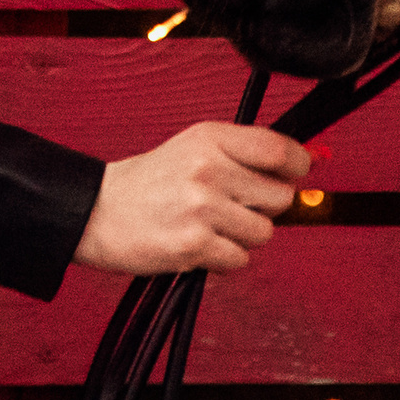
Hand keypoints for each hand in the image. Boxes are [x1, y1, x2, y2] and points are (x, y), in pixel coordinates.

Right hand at [72, 122, 312, 275]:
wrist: (97, 211)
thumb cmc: (147, 182)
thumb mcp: (193, 148)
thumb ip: (242, 153)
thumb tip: (303, 161)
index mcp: (209, 138)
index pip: (277, 148)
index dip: (298, 163)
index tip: (299, 171)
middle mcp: (208, 169)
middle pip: (279, 196)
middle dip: (264, 207)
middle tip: (234, 206)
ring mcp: (202, 208)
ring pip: (263, 233)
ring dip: (243, 236)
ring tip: (212, 225)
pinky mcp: (194, 245)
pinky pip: (240, 260)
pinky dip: (224, 259)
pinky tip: (200, 244)